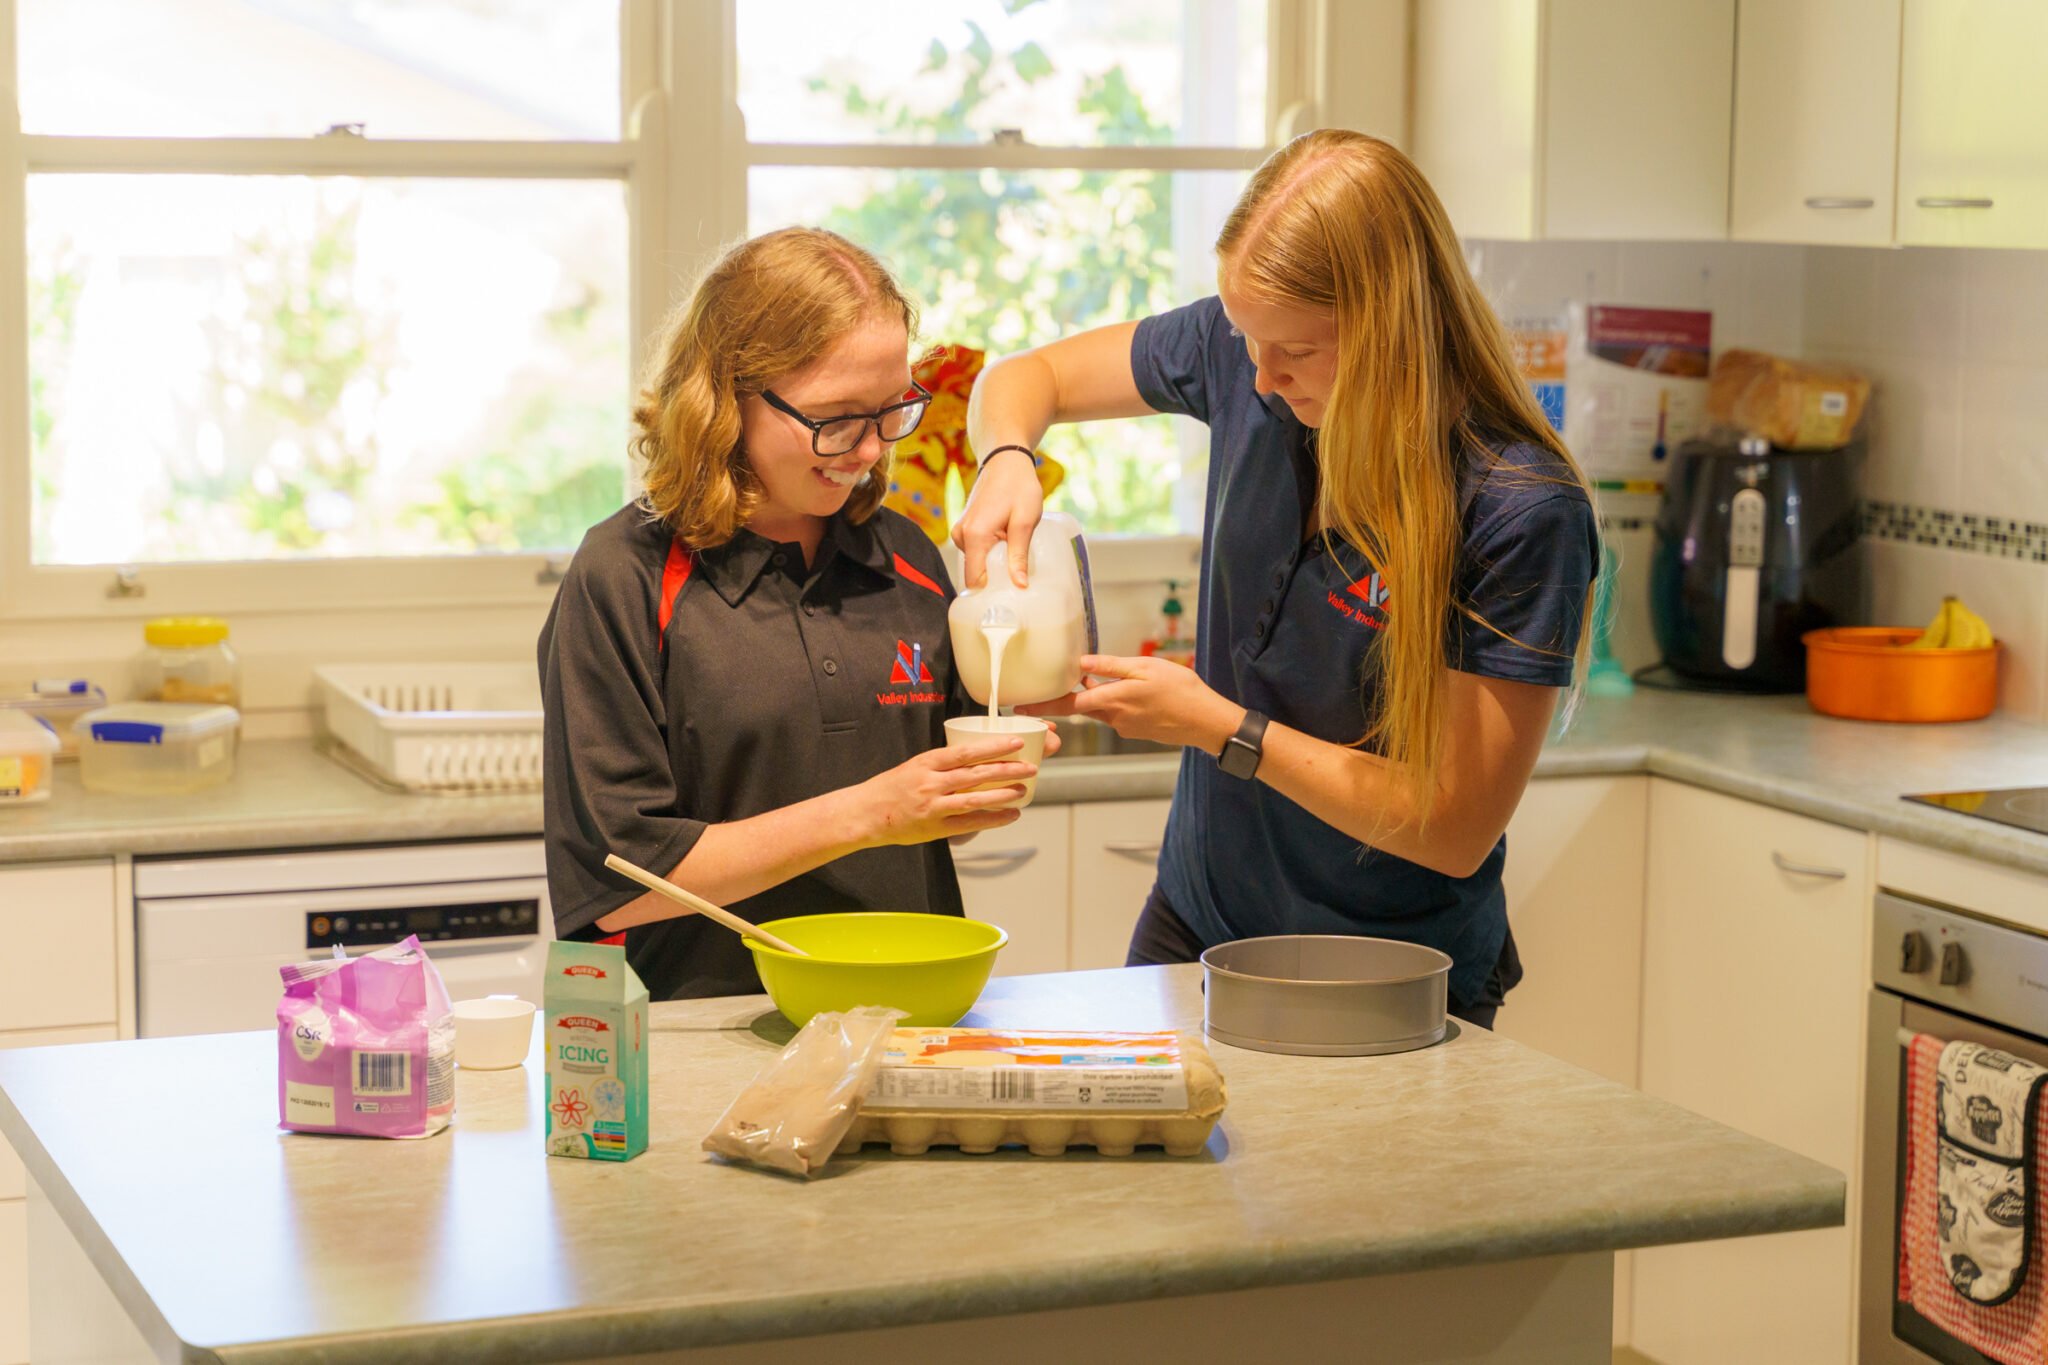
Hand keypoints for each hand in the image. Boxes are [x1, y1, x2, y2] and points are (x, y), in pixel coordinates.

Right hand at [857, 737, 1037, 846]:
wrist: (865, 813)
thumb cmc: (891, 788)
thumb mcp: (914, 766)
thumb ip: (942, 765)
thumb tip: (975, 760)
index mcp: (926, 762)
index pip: (966, 752)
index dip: (993, 747)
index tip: (1016, 743)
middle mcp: (930, 783)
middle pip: (975, 774)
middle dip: (1006, 770)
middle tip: (1030, 767)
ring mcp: (933, 806)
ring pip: (974, 799)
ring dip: (1002, 794)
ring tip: (1023, 790)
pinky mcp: (934, 827)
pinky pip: (969, 823)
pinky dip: (992, 819)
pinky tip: (1010, 815)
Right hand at [952, 449, 1044, 587]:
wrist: (1005, 460)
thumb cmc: (1018, 486)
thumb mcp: (1025, 521)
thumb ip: (1019, 554)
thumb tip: (1019, 585)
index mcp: (974, 536)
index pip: (974, 580)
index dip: (990, 593)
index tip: (1009, 598)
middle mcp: (961, 535)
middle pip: (975, 573)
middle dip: (995, 578)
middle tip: (1019, 577)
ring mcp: (961, 531)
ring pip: (976, 562)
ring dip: (994, 563)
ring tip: (1015, 554)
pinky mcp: (965, 528)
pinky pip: (975, 551)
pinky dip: (990, 553)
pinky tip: (1007, 545)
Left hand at [1017, 656, 1243, 753]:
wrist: (1206, 721)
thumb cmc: (1181, 690)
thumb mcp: (1145, 668)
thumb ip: (1111, 667)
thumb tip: (1081, 664)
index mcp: (1113, 701)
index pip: (1069, 705)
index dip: (1044, 705)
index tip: (1021, 707)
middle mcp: (1115, 719)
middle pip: (1081, 708)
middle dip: (1067, 698)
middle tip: (1050, 687)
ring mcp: (1126, 727)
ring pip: (1100, 710)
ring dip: (1095, 697)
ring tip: (1100, 679)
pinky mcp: (1137, 731)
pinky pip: (1116, 715)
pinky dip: (1114, 702)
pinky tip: (1130, 691)